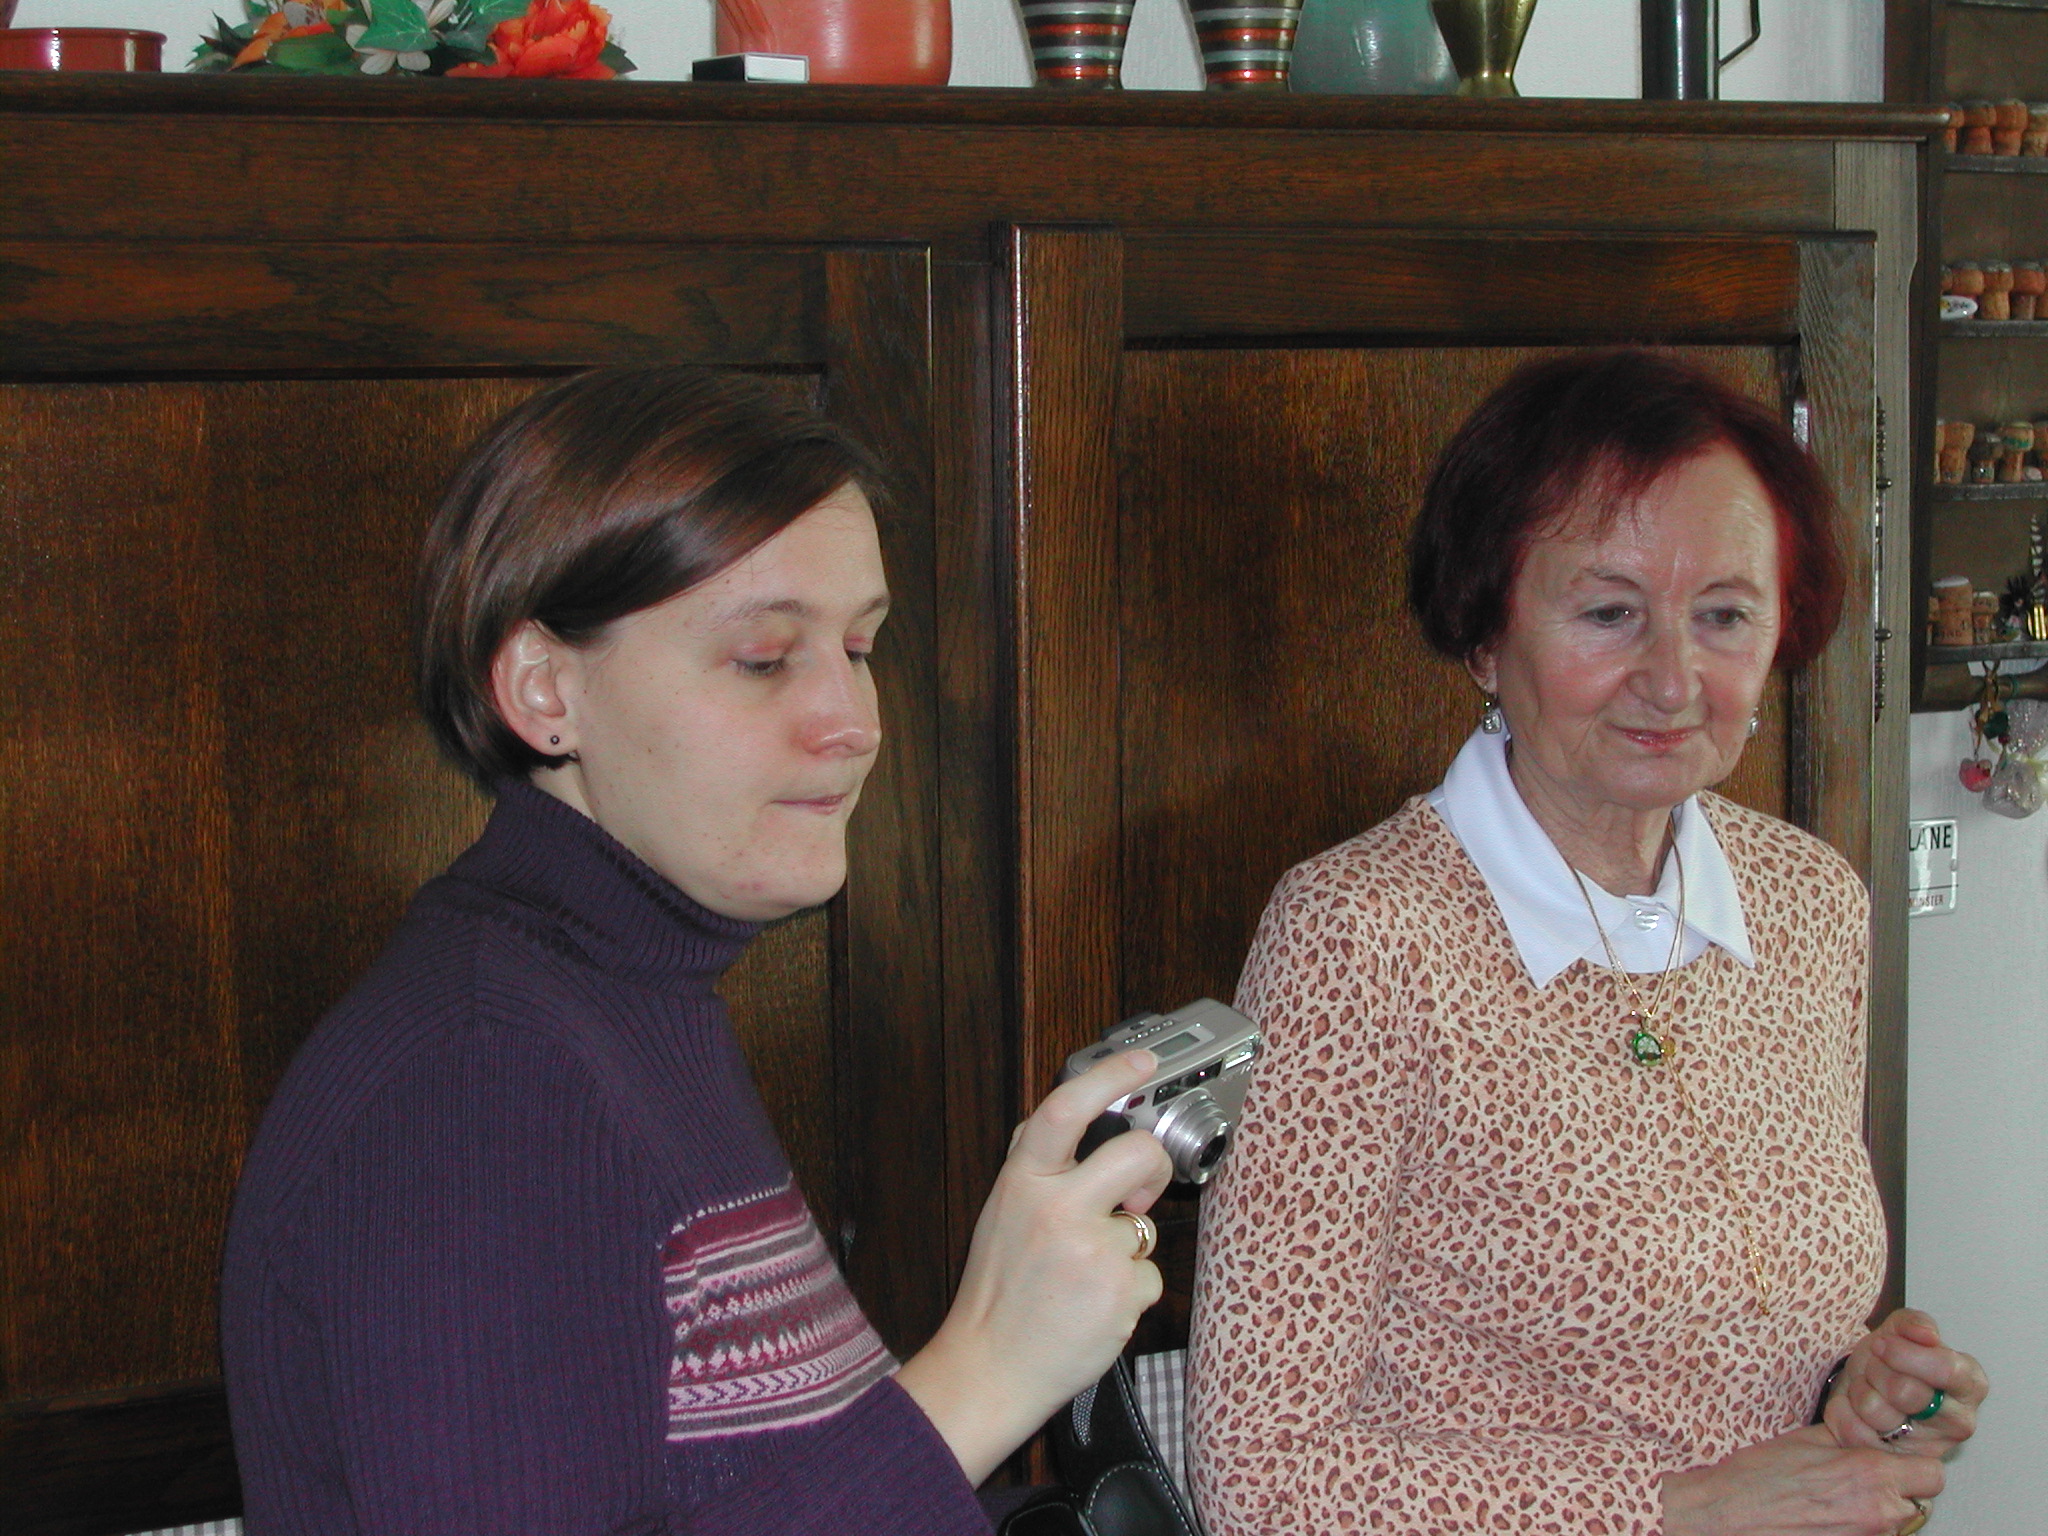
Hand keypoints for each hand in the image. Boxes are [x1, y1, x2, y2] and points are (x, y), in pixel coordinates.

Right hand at [896, 1049, 1174, 1483]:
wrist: (990, 1368)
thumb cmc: (999, 1292)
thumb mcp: (1002, 1211)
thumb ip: (1035, 1164)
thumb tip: (1073, 1115)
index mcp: (1023, 1182)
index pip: (1066, 1109)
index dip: (1110, 1076)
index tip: (1142, 1062)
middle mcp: (1057, 1209)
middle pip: (1137, 1153)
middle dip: (1153, 1167)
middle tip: (1140, 1191)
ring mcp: (1092, 1250)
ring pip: (1144, 1223)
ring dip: (1128, 1247)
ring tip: (1086, 1275)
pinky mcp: (1121, 1291)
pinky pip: (1150, 1274)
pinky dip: (1130, 1290)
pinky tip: (1095, 1305)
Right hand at [1661, 1424, 1944, 1535]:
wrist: (1728, 1517)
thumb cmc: (1758, 1479)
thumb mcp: (1805, 1440)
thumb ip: (1848, 1436)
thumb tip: (1867, 1430)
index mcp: (1870, 1474)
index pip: (1932, 1474)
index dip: (1914, 1466)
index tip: (1894, 1461)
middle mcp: (1880, 1513)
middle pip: (1918, 1502)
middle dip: (1897, 1491)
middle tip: (1863, 1483)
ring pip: (1897, 1523)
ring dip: (1879, 1512)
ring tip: (1839, 1502)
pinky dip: (1860, 1529)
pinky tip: (1830, 1519)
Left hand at [1824, 1310, 1987, 1457]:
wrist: (1864, 1385)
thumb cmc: (1890, 1359)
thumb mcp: (1899, 1331)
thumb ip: (1915, 1324)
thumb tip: (1927, 1334)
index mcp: (1970, 1383)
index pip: (1947, 1370)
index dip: (1906, 1355)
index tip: (1883, 1344)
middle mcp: (1959, 1421)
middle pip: (1906, 1391)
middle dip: (1878, 1370)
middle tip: (1876, 1366)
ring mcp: (1930, 1447)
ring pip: (1877, 1411)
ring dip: (1861, 1389)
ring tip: (1870, 1386)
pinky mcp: (1895, 1462)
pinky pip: (1855, 1430)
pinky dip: (1845, 1410)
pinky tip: (1858, 1408)